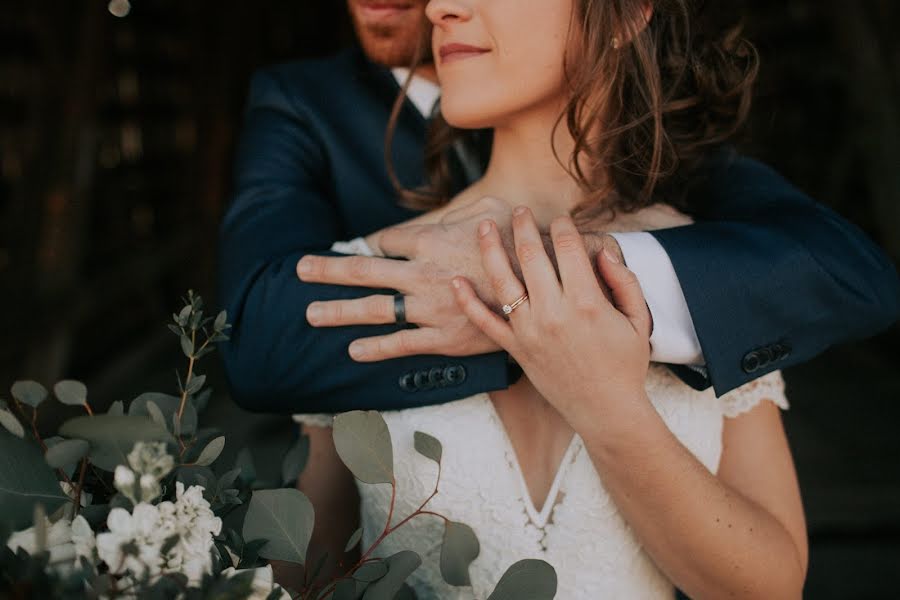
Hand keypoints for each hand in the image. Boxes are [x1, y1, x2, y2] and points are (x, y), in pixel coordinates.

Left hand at [296, 197, 512, 361]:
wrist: (546, 290)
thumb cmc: (519, 245)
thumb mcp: (492, 210)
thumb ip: (458, 212)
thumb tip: (437, 220)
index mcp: (431, 240)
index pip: (387, 241)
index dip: (375, 244)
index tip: (370, 250)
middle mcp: (421, 273)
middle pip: (363, 270)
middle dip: (328, 269)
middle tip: (300, 269)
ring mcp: (429, 308)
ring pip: (373, 309)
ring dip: (338, 310)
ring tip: (311, 313)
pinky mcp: (442, 338)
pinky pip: (401, 343)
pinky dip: (375, 348)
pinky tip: (352, 350)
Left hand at [452, 208, 651, 426]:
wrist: (606, 411)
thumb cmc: (625, 365)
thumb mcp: (639, 320)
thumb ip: (625, 282)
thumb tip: (603, 252)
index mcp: (587, 302)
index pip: (568, 248)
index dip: (563, 226)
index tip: (560, 219)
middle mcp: (554, 312)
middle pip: (531, 256)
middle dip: (524, 226)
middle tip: (519, 210)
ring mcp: (530, 331)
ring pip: (503, 281)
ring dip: (491, 249)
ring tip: (484, 227)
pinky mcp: (516, 349)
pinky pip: (486, 322)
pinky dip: (468, 301)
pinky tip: (457, 281)